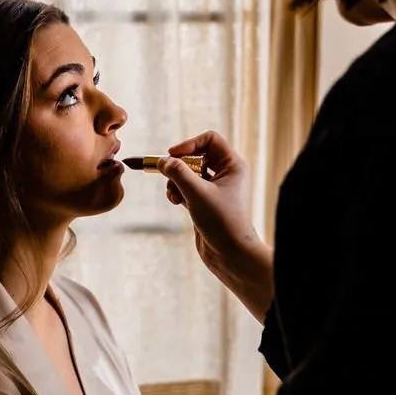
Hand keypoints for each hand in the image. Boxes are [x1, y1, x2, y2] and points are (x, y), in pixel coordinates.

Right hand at [158, 132, 273, 320]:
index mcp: (233, 165)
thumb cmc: (222, 221)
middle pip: (196, 156)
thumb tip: (162, 160)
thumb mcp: (196, 192)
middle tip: (168, 175)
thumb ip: (177, 172)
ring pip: (188, 173)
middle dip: (179, 166)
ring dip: (176, 180)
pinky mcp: (204, 203)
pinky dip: (177, 192)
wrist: (230, 254)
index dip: (189, 144)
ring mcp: (215, 189)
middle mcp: (226, 174)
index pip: (210, 140)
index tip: (172, 155)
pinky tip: (174, 201)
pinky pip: (186, 188)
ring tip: (173, 195)